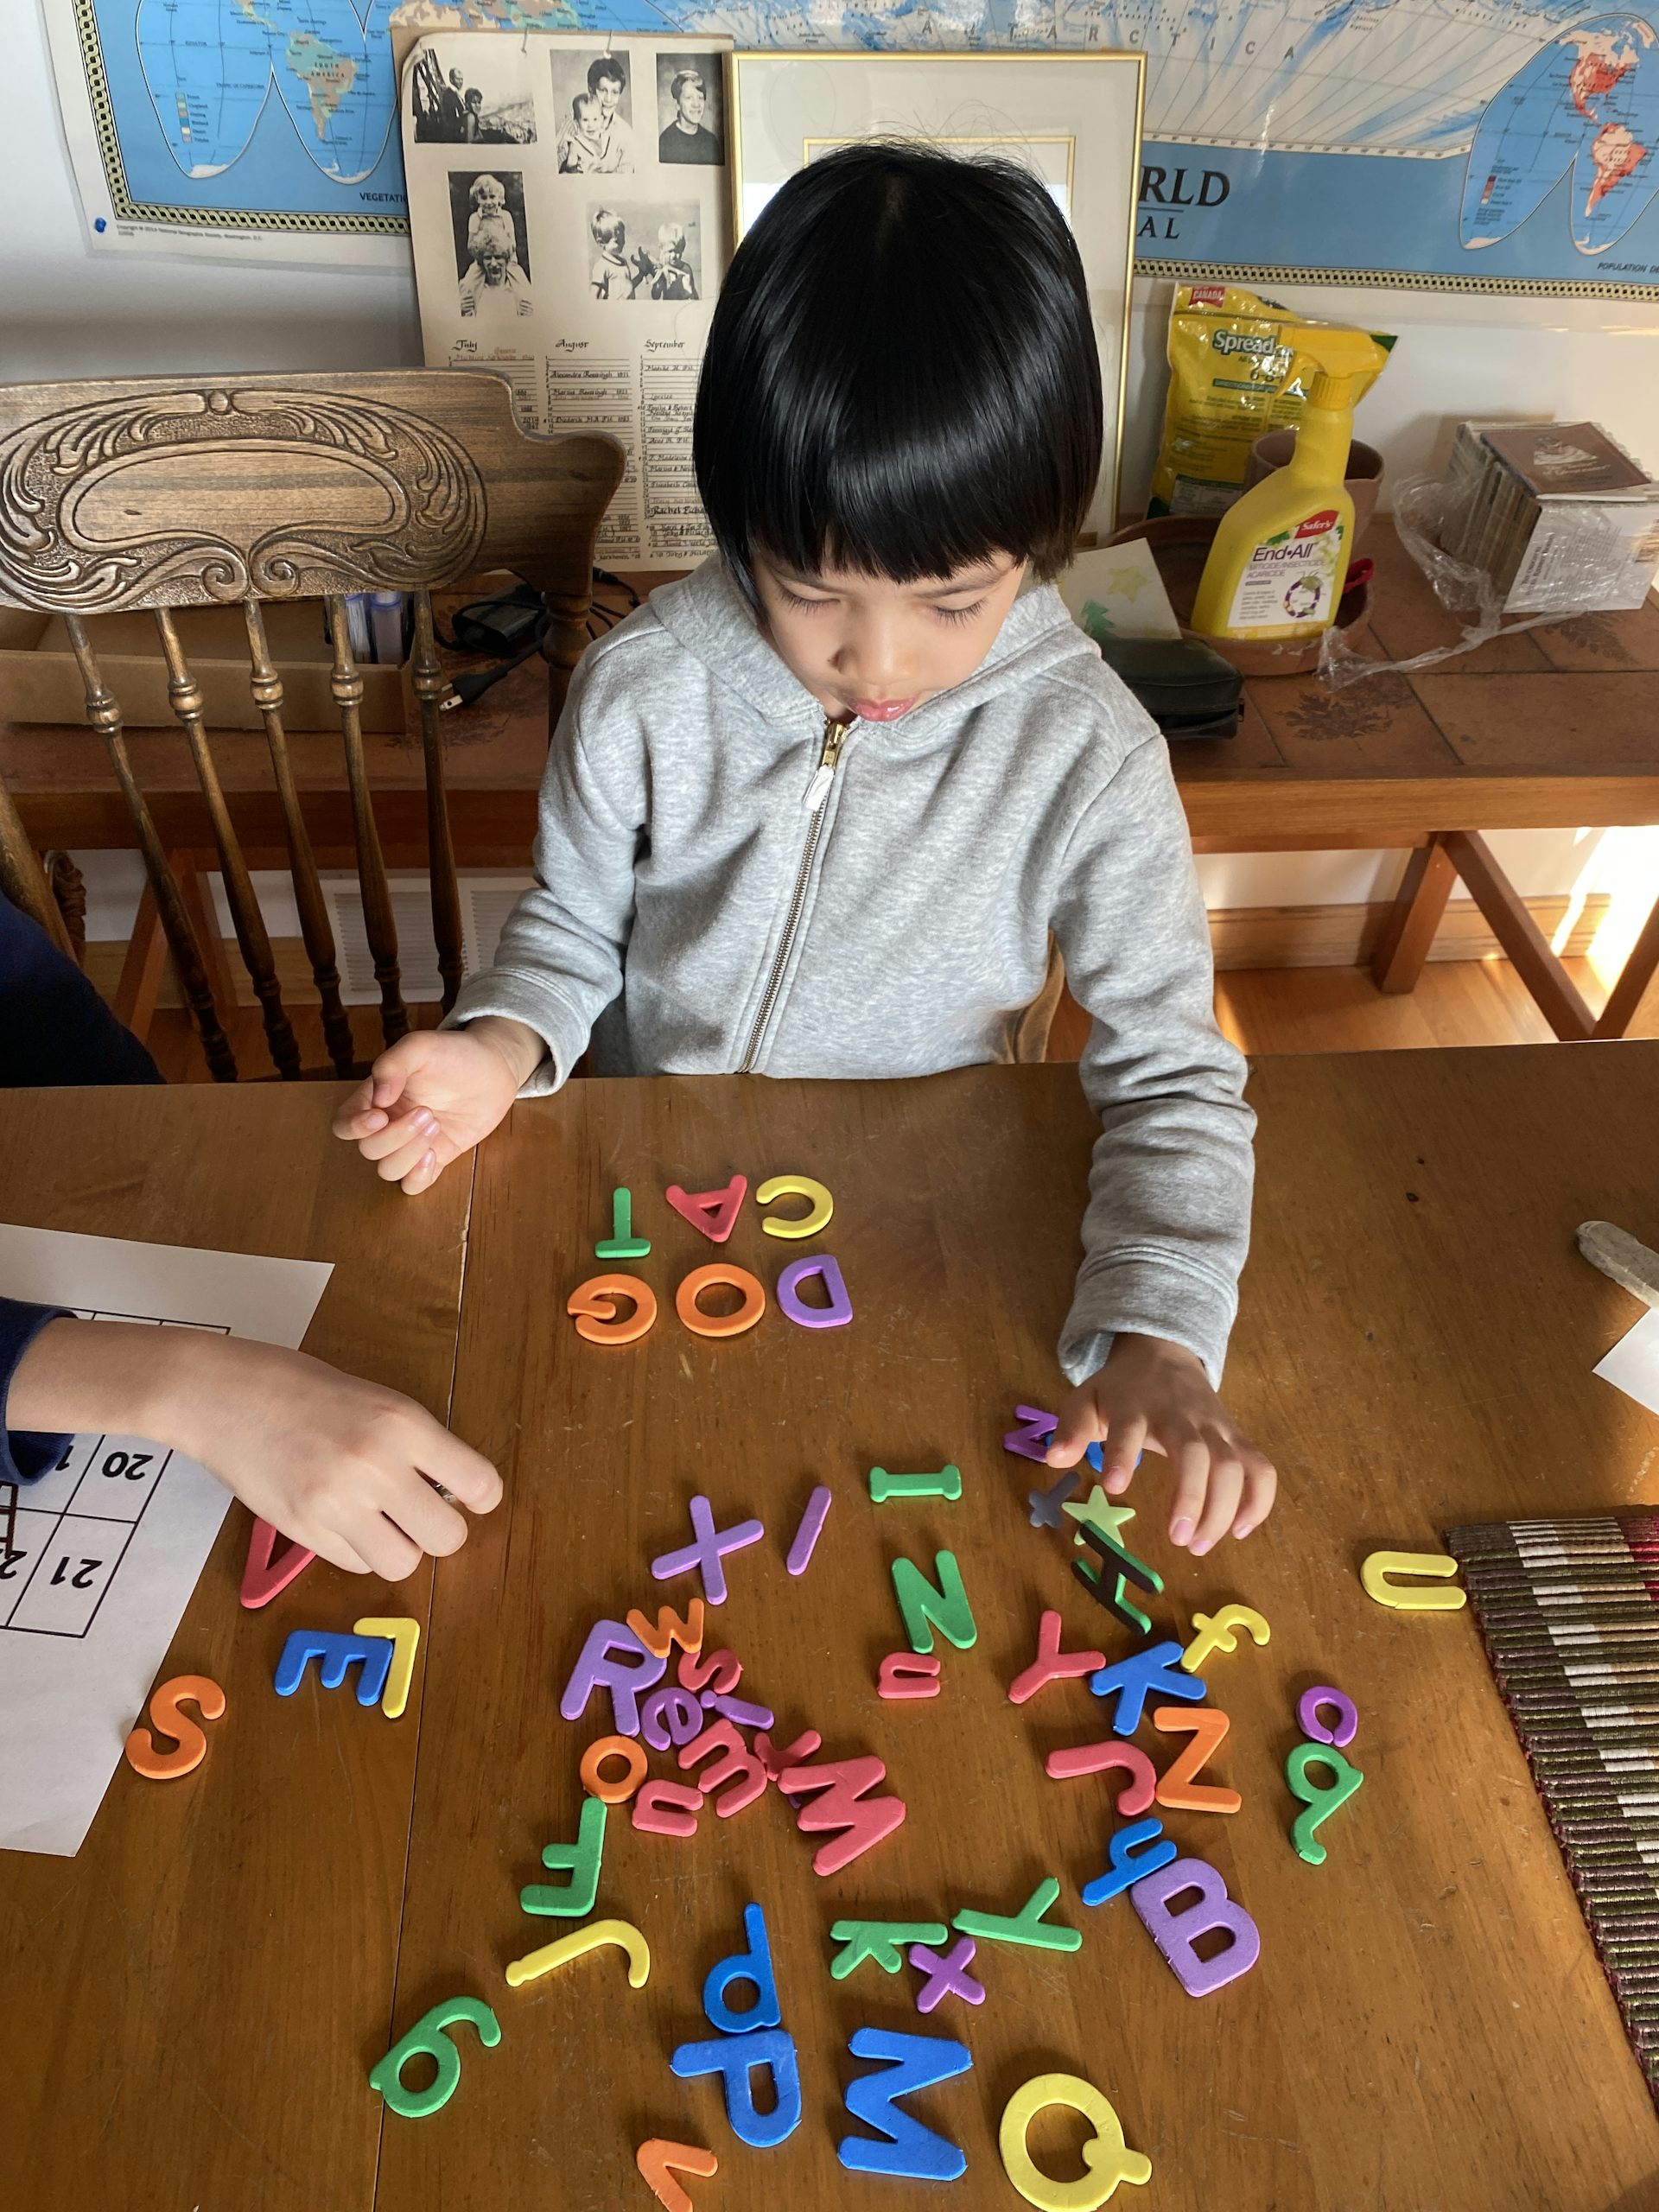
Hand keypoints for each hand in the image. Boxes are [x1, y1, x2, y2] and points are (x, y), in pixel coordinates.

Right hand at [10, 1322, 502, 1580]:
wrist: (222, 1396)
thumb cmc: (301, 1388)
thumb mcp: (376, 1400)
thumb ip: (417, 1443)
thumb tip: (453, 1490)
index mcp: (402, 1423)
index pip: (478, 1483)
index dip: (481, 1496)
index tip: (470, 1495)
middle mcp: (375, 1466)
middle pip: (448, 1536)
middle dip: (441, 1529)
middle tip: (422, 1513)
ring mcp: (336, 1505)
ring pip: (403, 1563)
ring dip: (400, 1547)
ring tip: (382, 1521)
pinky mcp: (302, 1532)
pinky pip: (357, 1564)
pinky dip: (360, 1550)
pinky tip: (344, 1521)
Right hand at [331, 1018, 543, 1194]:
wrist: (494, 1068)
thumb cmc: (453, 1053)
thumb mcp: (420, 1046)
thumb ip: (392, 1064)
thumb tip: (378, 1098)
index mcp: (375, 1098)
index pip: (344, 1124)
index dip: (353, 1127)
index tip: (380, 1116)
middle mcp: (389, 1124)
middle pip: (368, 1150)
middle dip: (395, 1136)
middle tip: (427, 1112)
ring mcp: (412, 1144)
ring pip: (388, 1170)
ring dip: (408, 1154)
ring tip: (436, 1125)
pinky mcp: (435, 1158)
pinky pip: (412, 1185)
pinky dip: (418, 1177)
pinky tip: (435, 1155)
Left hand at [1043, 1332, 1276, 1555]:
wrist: (1164, 1353)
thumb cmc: (1121, 1390)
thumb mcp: (1087, 1399)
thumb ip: (1071, 1428)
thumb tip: (1055, 1461)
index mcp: (1136, 1405)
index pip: (1130, 1427)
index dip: (1121, 1455)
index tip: (1113, 1487)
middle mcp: (1181, 1415)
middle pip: (1197, 1452)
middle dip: (1191, 1496)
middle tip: (1177, 1539)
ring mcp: (1215, 1426)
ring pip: (1233, 1464)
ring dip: (1222, 1508)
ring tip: (1199, 1545)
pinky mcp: (1237, 1437)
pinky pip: (1260, 1467)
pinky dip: (1258, 1500)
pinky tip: (1240, 1531)